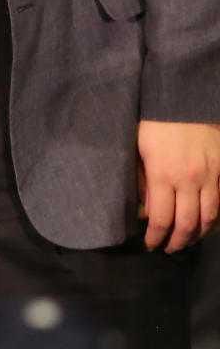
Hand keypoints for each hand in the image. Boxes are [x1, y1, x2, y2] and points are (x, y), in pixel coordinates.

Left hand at [136, 119, 219, 251]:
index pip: (160, 218)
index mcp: (161, 175)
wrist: (181, 99)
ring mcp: (210, 175)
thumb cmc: (152, 122)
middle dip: (177, 241)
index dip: (155, 236)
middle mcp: (188, 179)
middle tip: (169, 249)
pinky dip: (217, 216)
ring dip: (199, 234)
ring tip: (189, 240)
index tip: (150, 244)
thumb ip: (141, 180)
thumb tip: (142, 208)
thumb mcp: (136, 150)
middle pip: (187, 223)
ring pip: (210, 216)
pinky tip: (209, 223)